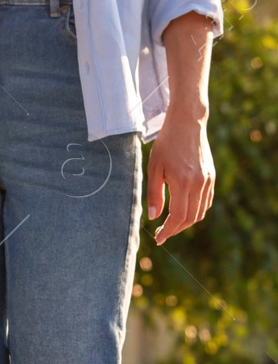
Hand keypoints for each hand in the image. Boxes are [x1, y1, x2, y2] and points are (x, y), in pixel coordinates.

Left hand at [150, 13, 216, 244]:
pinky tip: (184, 210)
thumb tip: (154, 217)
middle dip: (176, 230)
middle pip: (190, 218)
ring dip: (186, 222)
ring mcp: (207, 180)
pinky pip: (206, 201)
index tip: (158, 239)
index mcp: (182, 183)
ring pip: (200, 211)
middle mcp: (198, 184)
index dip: (168, 231)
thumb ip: (153, 194)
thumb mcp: (154, 168)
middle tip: (162, 234)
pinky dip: (196, 210)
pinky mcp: (211, 176)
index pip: (177, 217)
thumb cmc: (165, 145)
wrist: (187, 124)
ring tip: (171, 224)